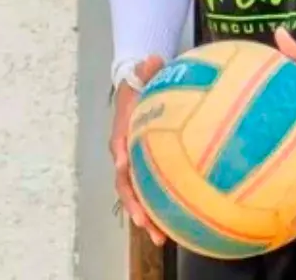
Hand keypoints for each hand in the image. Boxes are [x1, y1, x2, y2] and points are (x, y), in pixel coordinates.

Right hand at [110, 55, 166, 245]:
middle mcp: (125, 153)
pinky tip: (176, 226)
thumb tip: (152, 57)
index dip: (122, 159)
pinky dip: (161, 209)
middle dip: (134, 205)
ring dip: (147, 216)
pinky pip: (153, 192)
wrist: (139, 90)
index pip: (119, 146)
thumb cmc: (143, 84)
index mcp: (123, 132)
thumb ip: (148, 69)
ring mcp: (136, 165)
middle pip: (126, 184)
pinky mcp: (149, 170)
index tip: (124, 168)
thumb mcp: (144, 73)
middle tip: (145, 223)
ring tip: (160, 238)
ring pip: (137, 195)